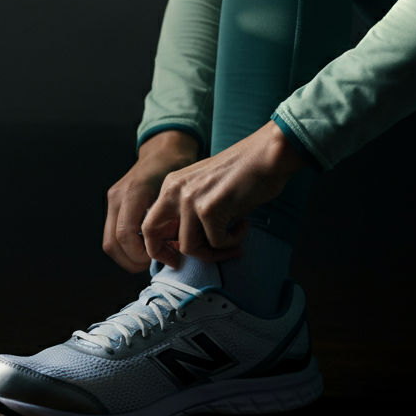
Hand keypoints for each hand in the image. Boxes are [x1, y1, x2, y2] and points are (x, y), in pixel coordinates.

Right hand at [103, 130, 200, 272]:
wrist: (164, 149)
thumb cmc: (178, 167)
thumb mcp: (181, 191)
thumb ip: (176, 218)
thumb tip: (179, 250)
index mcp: (134, 192)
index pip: (125, 235)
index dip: (143, 255)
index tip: (166, 258)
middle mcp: (117, 196)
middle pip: (112, 244)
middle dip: (133, 262)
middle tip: (157, 264)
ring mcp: (112, 200)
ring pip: (110, 242)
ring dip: (129, 257)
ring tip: (153, 257)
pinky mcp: (113, 204)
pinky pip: (114, 233)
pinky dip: (128, 247)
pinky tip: (148, 246)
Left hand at [140, 121, 306, 266]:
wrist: (266, 155)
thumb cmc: (243, 175)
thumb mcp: (205, 191)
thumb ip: (189, 214)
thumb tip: (184, 248)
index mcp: (170, 185)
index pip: (149, 222)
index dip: (158, 245)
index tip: (177, 256)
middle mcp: (173, 190)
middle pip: (151, 233)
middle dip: (166, 255)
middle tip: (191, 261)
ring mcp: (189, 199)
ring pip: (188, 246)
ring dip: (214, 251)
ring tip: (234, 239)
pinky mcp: (208, 209)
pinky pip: (216, 243)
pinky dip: (232, 241)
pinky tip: (244, 225)